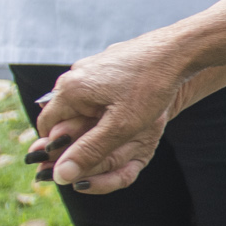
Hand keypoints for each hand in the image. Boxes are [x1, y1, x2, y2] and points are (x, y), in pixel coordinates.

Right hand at [29, 31, 195, 192]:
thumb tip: (61, 174)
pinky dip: (106, 104)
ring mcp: (90, 66)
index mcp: (70, 89)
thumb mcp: (121, 127)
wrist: (178, 50)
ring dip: (93, 119)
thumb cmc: (150, 88)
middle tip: (105, 143)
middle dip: (79, 133)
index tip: (79, 160)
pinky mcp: (106, 63)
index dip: (59, 147)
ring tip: (120, 126)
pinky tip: (127, 109)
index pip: (47, 126)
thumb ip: (89, 151)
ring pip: (81, 102)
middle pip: (62, 114)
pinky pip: (96, 90)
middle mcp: (74, 74)